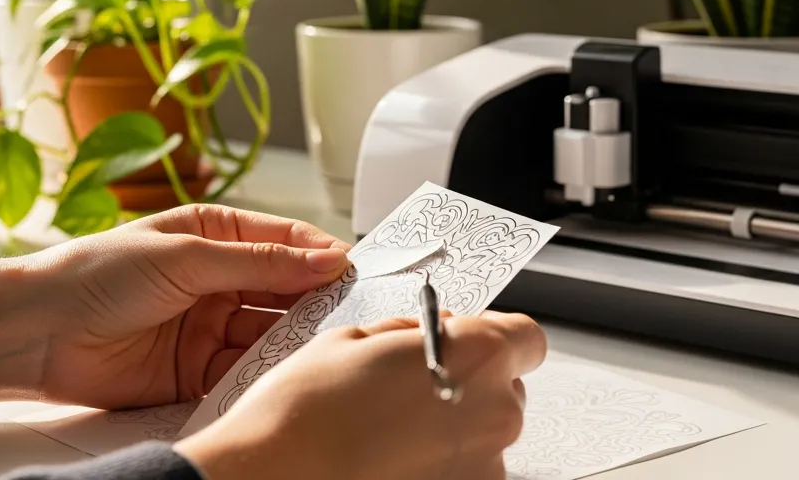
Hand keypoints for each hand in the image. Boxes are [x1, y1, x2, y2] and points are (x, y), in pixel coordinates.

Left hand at [0, 205, 348, 412]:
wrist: (37, 332)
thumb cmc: (96, 274)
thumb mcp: (187, 256)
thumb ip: (260, 261)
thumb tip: (324, 257)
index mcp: (213, 235)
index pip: (283, 240)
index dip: (319, 253)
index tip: (353, 269)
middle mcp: (215, 279)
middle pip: (282, 289)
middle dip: (313, 299)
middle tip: (346, 309)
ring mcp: (207, 325)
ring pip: (268, 332)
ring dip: (292, 338)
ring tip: (317, 342)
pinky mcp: (196, 370)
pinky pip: (243, 370)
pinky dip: (263, 372)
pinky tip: (282, 371)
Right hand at [176, 311, 546, 479]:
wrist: (272, 477)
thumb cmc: (306, 412)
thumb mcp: (356, 339)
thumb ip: (413, 334)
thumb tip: (429, 335)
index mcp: (477, 356)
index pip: (526, 338)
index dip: (494, 337)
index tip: (466, 342)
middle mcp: (496, 412)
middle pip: (505, 387)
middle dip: (466, 383)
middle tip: (410, 388)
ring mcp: (485, 466)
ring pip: (482, 434)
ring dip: (450, 428)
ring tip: (390, 431)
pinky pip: (463, 470)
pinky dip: (439, 464)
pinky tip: (391, 459)